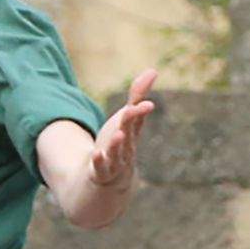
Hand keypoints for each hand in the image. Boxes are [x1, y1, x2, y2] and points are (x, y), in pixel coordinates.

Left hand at [89, 69, 158, 187]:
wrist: (113, 178)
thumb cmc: (122, 142)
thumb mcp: (127, 118)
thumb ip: (137, 96)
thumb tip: (153, 70)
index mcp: (132, 132)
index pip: (138, 120)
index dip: (141, 111)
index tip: (148, 103)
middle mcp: (126, 146)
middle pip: (128, 133)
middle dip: (130, 121)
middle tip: (133, 109)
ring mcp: (115, 161)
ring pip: (117, 152)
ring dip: (117, 144)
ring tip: (118, 134)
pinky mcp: (101, 171)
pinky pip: (101, 167)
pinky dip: (99, 161)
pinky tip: (96, 154)